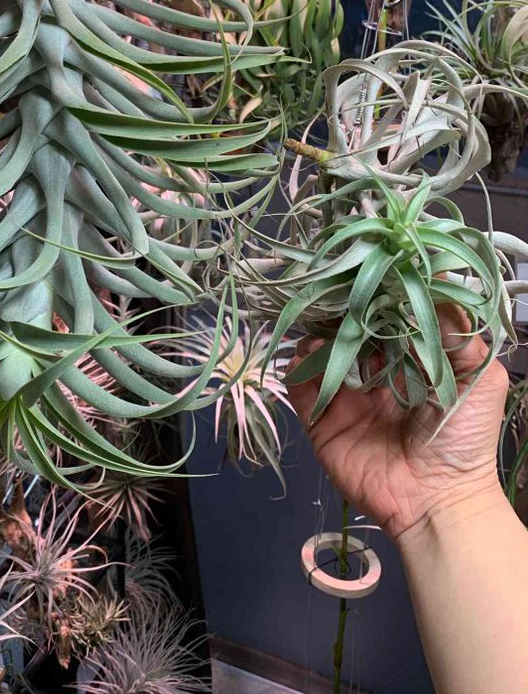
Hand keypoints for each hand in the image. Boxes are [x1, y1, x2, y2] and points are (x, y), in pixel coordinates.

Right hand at [286, 303, 508, 543]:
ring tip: (322, 332)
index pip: (383, 320)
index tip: (366, 277)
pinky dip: (297, 371)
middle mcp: (374, 375)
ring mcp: (345, 397)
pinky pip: (300, 390)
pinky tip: (307, 359)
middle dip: (339, 314)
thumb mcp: (479, 379)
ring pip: (319, 355)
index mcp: (408, 363)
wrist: (437, 500)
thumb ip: (461, 334)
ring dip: (316, 338)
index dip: (374, 299)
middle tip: (335, 298)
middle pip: (347, 333)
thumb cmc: (463, 439)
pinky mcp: (322, 422)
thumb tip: (437, 285)